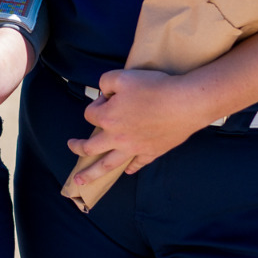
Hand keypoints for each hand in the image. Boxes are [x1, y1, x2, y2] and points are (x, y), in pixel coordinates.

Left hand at [64, 67, 218, 188]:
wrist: (185, 103)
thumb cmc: (155, 87)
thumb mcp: (123, 76)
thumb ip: (106, 82)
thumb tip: (104, 92)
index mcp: (108, 118)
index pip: (90, 115)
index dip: (96, 105)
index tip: (107, 98)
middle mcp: (116, 137)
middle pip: (90, 147)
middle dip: (77, 147)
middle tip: (71, 146)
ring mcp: (133, 148)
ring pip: (107, 165)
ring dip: (92, 174)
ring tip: (80, 181)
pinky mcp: (151, 153)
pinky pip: (137, 164)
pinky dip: (130, 168)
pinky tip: (127, 171)